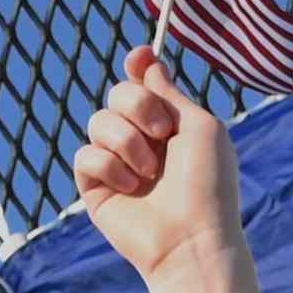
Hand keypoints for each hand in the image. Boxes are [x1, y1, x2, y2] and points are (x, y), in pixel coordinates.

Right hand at [72, 48, 252, 292]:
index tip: (140, 55)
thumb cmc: (208, 184)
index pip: (143, 83)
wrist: (191, 237)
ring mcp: (116, 163)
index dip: (138, 65)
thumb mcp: (199, 126)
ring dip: (128, 141)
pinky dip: (110, 167)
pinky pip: (85, 155)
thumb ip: (170, 93)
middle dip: (139, 106)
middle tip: (163, 134)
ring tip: (149, 172)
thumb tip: (147, 60)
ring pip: (98, 121)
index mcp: (169, 124)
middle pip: (118, 94)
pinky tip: (131, 188)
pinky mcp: (94, 187)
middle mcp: (141, 139)